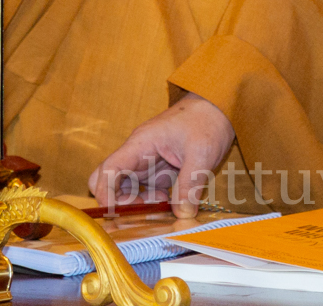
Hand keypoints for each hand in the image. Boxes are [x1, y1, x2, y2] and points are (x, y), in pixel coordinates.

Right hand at [90, 93, 236, 217]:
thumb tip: (182, 214)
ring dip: (137, 202)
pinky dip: (150, 201)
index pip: (109, 169)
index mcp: (141, 143)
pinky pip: (143, 190)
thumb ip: (190, 185)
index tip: (114, 214)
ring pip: (124, 188)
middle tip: (142, 210)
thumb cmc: (207, 121)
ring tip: (164, 202)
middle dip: (117, 201)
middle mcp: (137, 153)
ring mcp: (145, 162)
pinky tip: (170, 200)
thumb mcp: (202, 153)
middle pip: (108, 179)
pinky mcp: (157, 170)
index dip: (105, 194)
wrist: (217, 107)